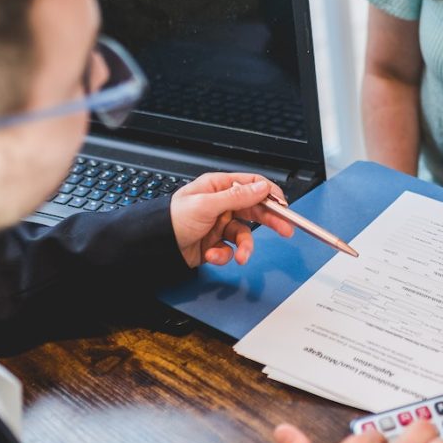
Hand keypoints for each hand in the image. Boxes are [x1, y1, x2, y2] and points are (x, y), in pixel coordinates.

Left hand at [170, 172, 293, 266]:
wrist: (155, 245)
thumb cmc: (172, 218)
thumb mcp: (207, 204)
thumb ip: (238, 197)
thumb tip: (262, 188)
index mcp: (219, 187)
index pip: (252, 185)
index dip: (269, 194)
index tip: (284, 206)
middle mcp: (222, 204)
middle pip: (255, 210)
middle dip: (270, 221)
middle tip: (286, 229)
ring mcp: (219, 224)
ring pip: (244, 234)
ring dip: (244, 247)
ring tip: (240, 257)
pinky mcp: (216, 243)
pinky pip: (230, 249)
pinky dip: (225, 255)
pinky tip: (212, 254)